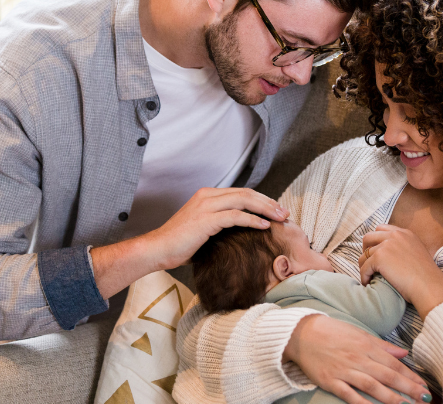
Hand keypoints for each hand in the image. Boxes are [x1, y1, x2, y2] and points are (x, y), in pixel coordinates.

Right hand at [145, 187, 287, 268]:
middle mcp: (208, 196)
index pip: (241, 192)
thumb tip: (240, 231)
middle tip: (284, 212)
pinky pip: (236, 216)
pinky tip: (264, 226)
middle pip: (246, 193)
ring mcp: (206, 206)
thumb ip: (219, 223)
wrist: (157, 249)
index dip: (261, 200)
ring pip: (244, 200)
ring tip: (280, 217)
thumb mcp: (202, 229)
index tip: (276, 210)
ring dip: (265, 208)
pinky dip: (253, 220)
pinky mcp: (206, 220)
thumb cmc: (179, 244)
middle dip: (268, 202)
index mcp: (207, 195)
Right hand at [284, 315, 431, 403]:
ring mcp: (344, 371)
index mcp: (366, 345)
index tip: (424, 386)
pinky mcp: (330, 381)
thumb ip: (382, 346)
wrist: (301, 333)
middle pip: (388, 376)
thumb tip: (403, 353)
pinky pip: (349, 394)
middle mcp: (358, 358)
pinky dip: (362, 403)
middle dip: (408, 389)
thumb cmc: (332, 332)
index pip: (394, 363)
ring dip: (391, 397)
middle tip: (424, 399)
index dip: (411, 376)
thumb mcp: (359, 333)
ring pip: (372, 386)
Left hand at [359, 224, 442, 317]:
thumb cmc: (426, 276)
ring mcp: (386, 245)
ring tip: (367, 275)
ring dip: (363, 265)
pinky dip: (364, 276)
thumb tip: (391, 255)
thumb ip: (404, 247)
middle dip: (365, 250)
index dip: (375, 241)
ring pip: (364, 254)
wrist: (429, 286)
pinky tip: (367, 283)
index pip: (381, 229)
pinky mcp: (379, 258)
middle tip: (367, 263)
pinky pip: (364, 267)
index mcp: (405, 233)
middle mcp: (395, 235)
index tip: (375, 252)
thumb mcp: (418, 252)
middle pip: (369, 237)